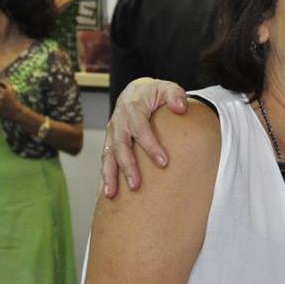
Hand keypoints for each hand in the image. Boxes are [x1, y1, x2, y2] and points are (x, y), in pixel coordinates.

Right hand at [101, 78, 187, 196]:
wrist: (135, 92)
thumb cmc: (155, 93)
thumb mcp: (167, 88)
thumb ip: (175, 95)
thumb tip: (181, 107)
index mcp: (133, 108)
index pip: (141, 129)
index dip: (151, 146)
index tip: (164, 162)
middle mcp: (118, 122)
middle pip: (121, 146)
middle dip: (128, 166)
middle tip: (136, 185)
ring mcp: (112, 133)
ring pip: (108, 156)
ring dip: (109, 176)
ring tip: (112, 195)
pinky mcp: (110, 143)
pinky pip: (105, 161)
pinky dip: (103, 178)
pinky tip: (104, 195)